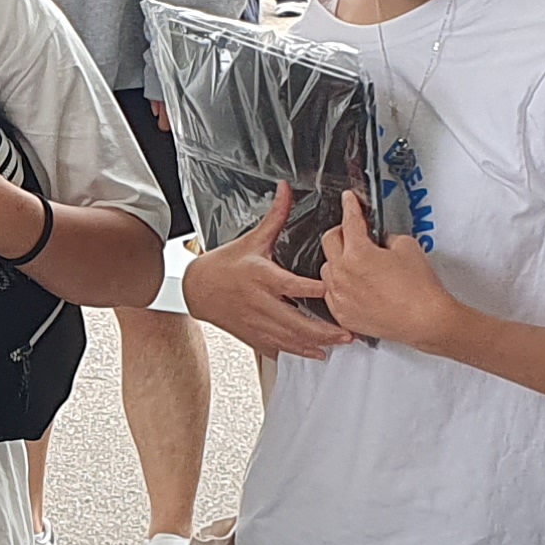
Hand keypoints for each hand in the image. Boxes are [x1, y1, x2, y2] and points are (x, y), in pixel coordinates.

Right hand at [179, 190, 343, 358]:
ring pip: (289, 338)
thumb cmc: (225, 265)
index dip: (314, 289)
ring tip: (337, 345)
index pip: (293, 285)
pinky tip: (314, 354)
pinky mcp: (252, 335)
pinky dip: (296, 352)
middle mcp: (260, 303)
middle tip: (347, 332)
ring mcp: (256, 322)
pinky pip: (277, 347)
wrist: (198, 289)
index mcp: (262, 277)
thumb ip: (276, 217)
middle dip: (323, 330)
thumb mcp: (253, 239)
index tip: (335, 290)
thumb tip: (286, 190)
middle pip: (296, 320)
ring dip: (315, 344)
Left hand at [317, 191, 461, 349]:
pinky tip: (354, 284)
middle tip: (353, 231)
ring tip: (356, 261)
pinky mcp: (343, 315)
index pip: (349, 221)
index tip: (348, 200)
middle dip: (341, 232)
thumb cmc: (419, 288)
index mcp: (357, 253)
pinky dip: (339, 284)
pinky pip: (331, 293)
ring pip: (327, 269)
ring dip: (338, 260)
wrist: (425, 320)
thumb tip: (379, 241)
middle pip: (329, 242)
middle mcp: (342, 275)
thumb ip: (386, 237)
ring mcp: (340, 297)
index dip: (350, 206)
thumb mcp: (407, 246)